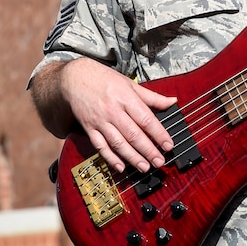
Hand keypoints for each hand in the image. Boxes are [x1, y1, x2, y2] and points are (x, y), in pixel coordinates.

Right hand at [60, 58, 177, 173]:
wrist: (74, 78)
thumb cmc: (104, 79)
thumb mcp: (130, 84)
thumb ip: (152, 96)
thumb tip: (172, 101)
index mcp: (126, 98)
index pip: (146, 119)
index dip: (159, 134)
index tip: (168, 145)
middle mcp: (113, 111)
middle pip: (133, 134)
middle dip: (148, 150)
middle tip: (160, 161)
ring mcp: (100, 121)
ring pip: (118, 143)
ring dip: (132, 157)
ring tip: (144, 167)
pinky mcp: (89, 129)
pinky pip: (100, 146)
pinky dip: (110, 158)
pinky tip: (120, 167)